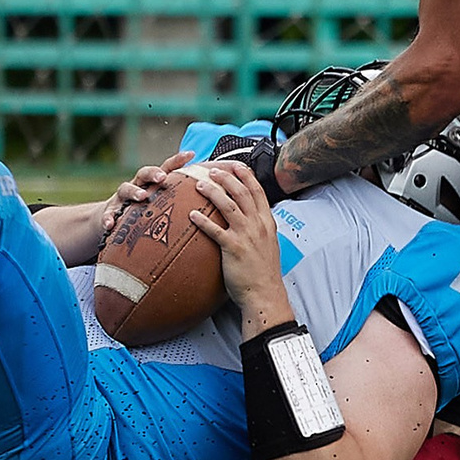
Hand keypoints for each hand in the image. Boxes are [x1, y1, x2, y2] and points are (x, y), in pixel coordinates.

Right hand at [101, 150, 192, 236]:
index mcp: (153, 183)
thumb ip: (182, 202)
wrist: (111, 220)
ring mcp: (122, 198)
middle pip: (145, 173)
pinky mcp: (109, 212)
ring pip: (126, 189)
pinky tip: (111, 225)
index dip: (178, 160)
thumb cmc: (144, 212)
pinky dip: (109, 218)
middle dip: (154, 173)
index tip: (192, 154)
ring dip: (134, 191)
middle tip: (163, 177)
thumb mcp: (161, 205)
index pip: (167, 167)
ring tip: (142, 197)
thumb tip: (212, 203)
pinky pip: (108, 215)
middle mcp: (137, 186)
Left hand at [184, 160, 292, 324]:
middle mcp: (258, 225)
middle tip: (211, 169)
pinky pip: (215, 230)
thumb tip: (250, 218)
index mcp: (267, 222)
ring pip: (228, 205)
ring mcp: (246, 236)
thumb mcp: (268, 244)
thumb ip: (260, 228)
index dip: (245, 175)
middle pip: (242, 192)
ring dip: (212, 191)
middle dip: (226, 177)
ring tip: (199, 184)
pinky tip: (191, 214)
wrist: (264, 294)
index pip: (257, 191)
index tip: (235, 165)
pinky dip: (202, 220)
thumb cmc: (263, 272)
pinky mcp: (233, 248)